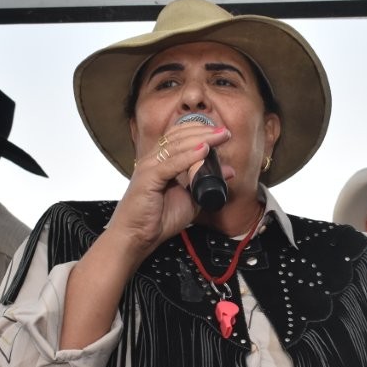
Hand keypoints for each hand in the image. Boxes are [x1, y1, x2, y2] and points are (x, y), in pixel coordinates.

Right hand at [107, 122, 233, 258]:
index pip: (179, 135)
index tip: (222, 132)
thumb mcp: (191, 198)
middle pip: (179, 136)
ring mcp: (149, 167)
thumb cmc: (158, 218)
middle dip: (205, 132)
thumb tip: (229, 171)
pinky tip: (204, 150)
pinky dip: (189, 156)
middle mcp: (153, 160)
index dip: (200, 130)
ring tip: (220, 137)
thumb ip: (207, 182)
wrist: (137, 237)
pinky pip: (171, 164)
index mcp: (160, 161)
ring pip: (176, 146)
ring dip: (201, 139)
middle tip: (225, 132)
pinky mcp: (148, 179)